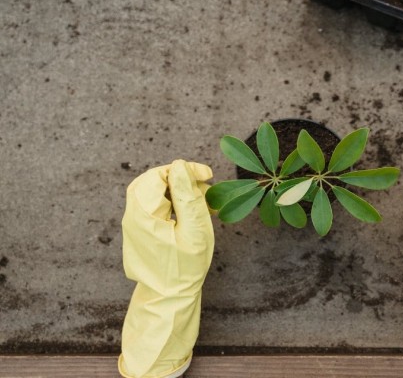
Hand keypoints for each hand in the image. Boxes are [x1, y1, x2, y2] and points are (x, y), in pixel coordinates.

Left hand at [118, 160, 213, 377]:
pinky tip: (189, 213)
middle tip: (204, 186)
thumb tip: (180, 165)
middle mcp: (132, 216)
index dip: (183, 170)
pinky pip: (152, 208)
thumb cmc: (185, 268)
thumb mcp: (195, 229)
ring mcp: (132, 225)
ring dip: (177, 191)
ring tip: (201, 201)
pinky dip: (171, 203)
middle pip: (153, 181)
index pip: (159, 174)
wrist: (168, 300)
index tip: (207, 175)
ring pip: (153, 193)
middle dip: (180, 179)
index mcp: (143, 214)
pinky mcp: (138, 232)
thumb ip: (187, 195)